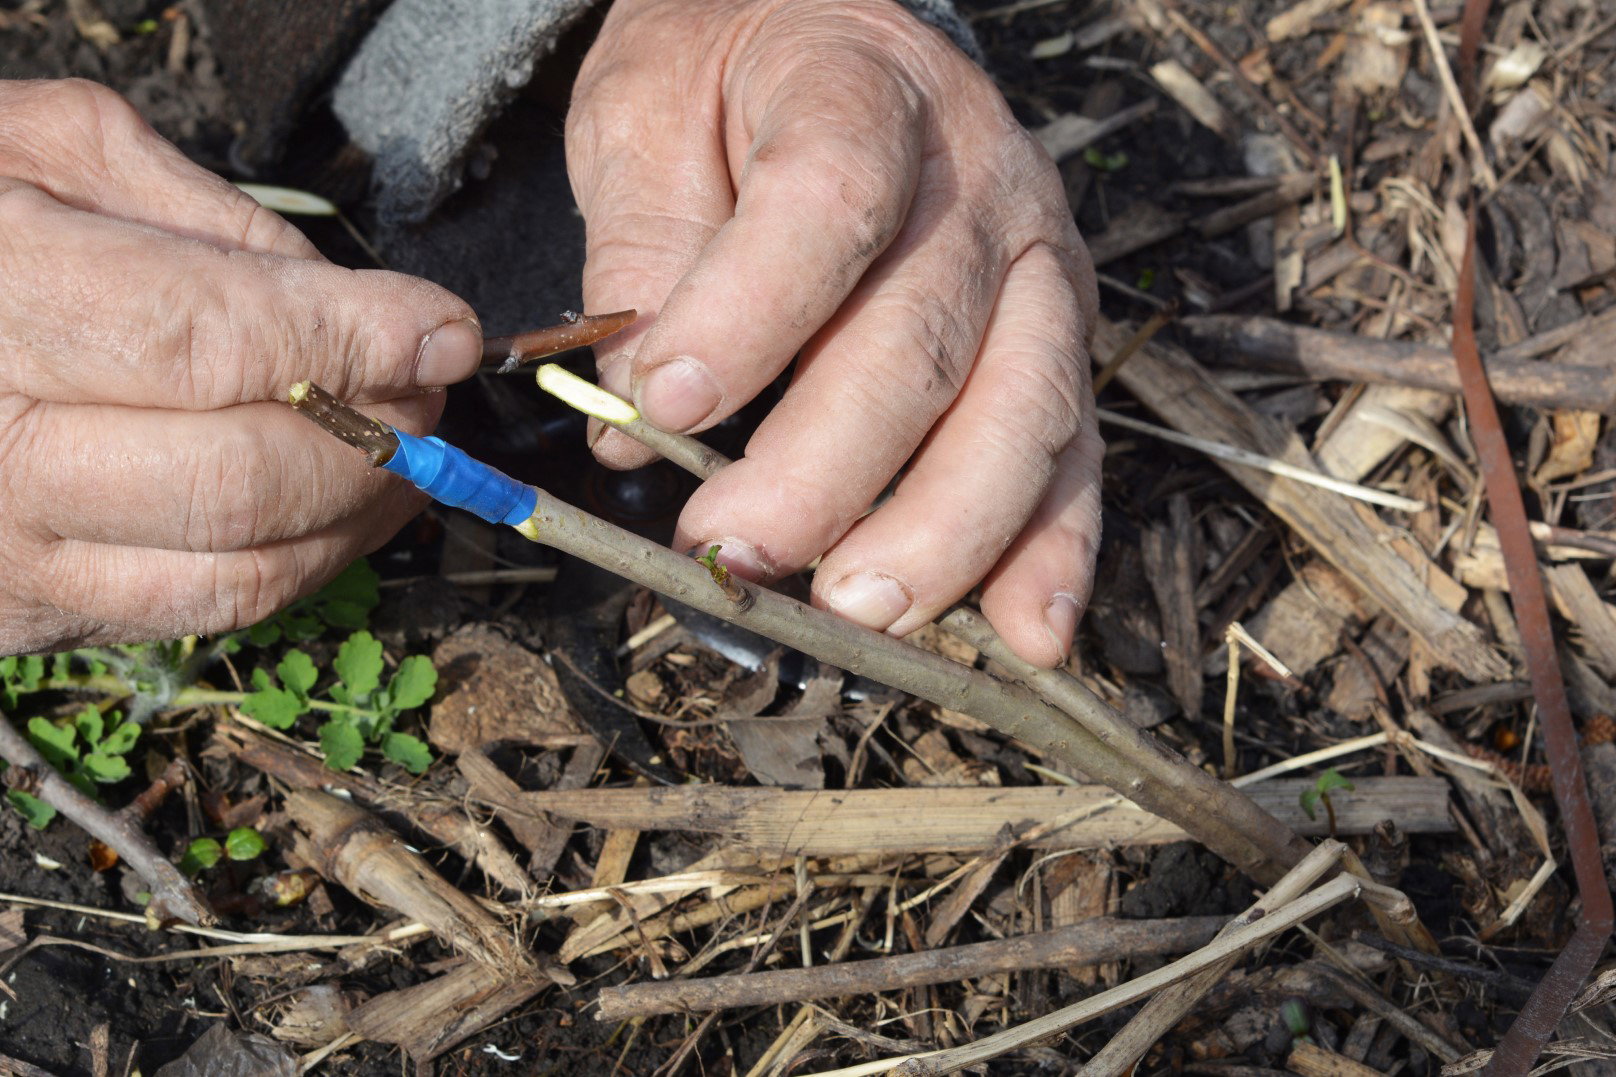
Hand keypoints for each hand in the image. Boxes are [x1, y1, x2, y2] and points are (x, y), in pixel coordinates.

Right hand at [0, 80, 483, 653]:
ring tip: (403, 454)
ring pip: (240, 570)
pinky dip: (301, 562)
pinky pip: (202, 609)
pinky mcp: (23, 615)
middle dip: (377, 440)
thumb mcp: (48, 153)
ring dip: (360, 517)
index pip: (212, 342)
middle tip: (426, 393)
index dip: (353, 341)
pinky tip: (330, 505)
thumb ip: (204, 218)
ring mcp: (4, 552)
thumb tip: (350, 304)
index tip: (445, 331)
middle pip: (244, 478)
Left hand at [567, 0, 1101, 666]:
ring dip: (940, 531)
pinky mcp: (1060, 340)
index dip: (749, 314)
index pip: (826, 203)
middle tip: (734, 552)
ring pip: (1018, 411)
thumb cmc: (732, 80)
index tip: (661, 404)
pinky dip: (1055, 549)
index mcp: (862, 92)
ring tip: (856, 613)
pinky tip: (1025, 633)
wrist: (841, 36)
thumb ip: (642, 247)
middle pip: (920, 340)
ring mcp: (1038, 267)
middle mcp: (977, 182)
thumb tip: (629, 417)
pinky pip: (1072, 451)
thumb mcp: (649, 112)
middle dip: (826, 471)